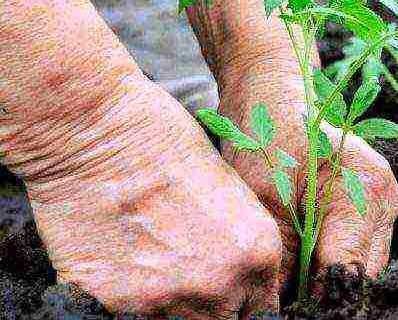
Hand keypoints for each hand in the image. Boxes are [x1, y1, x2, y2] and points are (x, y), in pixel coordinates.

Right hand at [25, 76, 282, 317]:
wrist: (97, 131)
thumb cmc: (166, 141)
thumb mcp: (231, 191)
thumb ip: (240, 244)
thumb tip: (237, 275)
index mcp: (258, 255)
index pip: (263, 312)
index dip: (244, 304)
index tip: (231, 297)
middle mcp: (220, 286)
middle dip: (214, 309)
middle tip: (190, 281)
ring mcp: (167, 300)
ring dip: (171, 308)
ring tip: (155, 271)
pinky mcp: (114, 303)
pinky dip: (127, 303)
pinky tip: (122, 269)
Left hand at [216, 71, 397, 293]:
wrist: (274, 96)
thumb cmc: (266, 137)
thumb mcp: (264, 202)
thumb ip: (283, 259)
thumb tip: (283, 305)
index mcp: (365, 192)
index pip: (349, 271)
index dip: (320, 298)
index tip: (293, 308)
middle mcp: (385, 199)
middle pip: (364, 273)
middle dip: (328, 290)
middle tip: (289, 297)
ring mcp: (385, 202)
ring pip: (365, 265)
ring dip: (332, 276)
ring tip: (295, 279)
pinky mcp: (375, 205)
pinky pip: (361, 247)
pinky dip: (335, 258)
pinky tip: (307, 258)